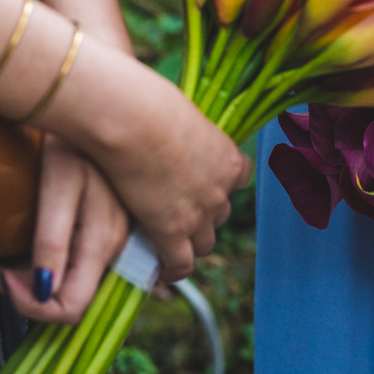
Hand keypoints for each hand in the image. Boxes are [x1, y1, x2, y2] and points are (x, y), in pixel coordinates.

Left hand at [0, 135, 128, 323]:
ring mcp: (111, 240)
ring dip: (23, 274)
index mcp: (101, 244)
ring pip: (63, 281)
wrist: (102, 109)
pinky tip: (17, 239)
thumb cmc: (76, 142)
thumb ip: (52, 240)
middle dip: (17, 289)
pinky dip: (38, 260)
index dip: (26, 303)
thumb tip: (39, 291)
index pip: (69, 309)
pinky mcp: (105, 227)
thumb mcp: (59, 184)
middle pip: (62, 298)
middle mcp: (112, 250)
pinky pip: (70, 261)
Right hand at [41, 37, 251, 282]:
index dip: (222, 184)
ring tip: (170, 245)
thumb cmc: (146, 104)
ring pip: (205, 242)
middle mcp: (221, 188)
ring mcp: (200, 211)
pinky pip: (182, 263)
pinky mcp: (173, 230)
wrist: (132, 119)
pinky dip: (174, 269)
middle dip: (204, 216)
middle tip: (178, 215)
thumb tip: (169, 126)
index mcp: (228, 157)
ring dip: (190, 243)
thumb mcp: (179, 114)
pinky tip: (162, 270)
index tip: (206, 184)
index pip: (240, 178)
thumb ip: (184, 132)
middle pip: (221, 214)